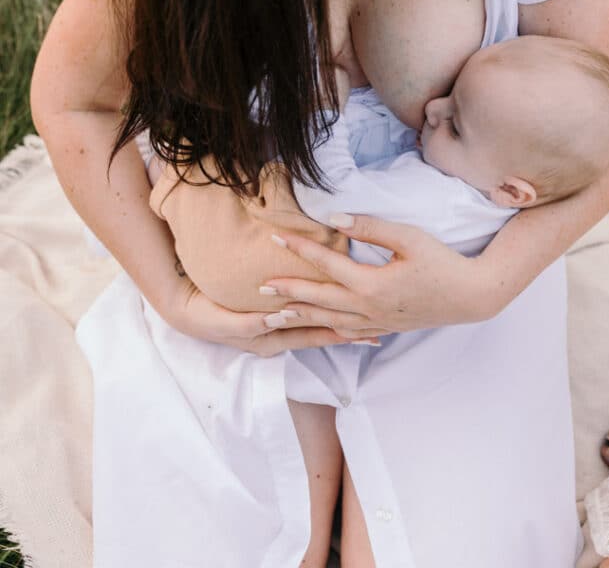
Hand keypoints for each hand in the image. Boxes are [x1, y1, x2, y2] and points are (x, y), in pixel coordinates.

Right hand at [157, 267, 353, 355]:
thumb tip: (276, 319)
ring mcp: (274, 334)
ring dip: (339, 328)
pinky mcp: (270, 324)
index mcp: (269, 340)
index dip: (337, 332)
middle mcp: (276, 340)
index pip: (310, 336)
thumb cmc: (205, 315)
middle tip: (378, 333)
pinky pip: (302, 324)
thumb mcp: (225, 321)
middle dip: (348, 334)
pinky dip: (322, 320)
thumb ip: (251, 322)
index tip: (362, 331)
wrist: (186, 311)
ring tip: (368, 329)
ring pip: (314, 330)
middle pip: (319, 335)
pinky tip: (337, 316)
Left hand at [259, 214, 497, 337]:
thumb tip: (333, 219)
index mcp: (370, 285)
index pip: (326, 263)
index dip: (299, 248)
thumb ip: (369, 227)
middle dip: (288, 292)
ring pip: (329, 322)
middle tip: (260, 287)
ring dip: (301, 316)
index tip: (276, 236)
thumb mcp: (408, 237)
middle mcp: (368, 309)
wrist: (472, 296)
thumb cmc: (443, 262)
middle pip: (319, 300)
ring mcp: (376, 323)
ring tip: (277, 314)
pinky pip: (348, 333)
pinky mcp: (386, 328)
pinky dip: (328, 331)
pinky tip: (319, 328)